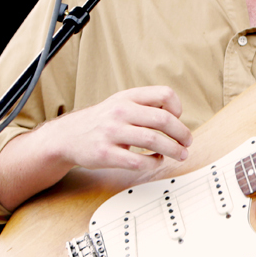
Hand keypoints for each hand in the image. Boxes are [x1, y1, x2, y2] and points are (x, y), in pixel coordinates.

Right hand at [45, 86, 192, 170]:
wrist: (68, 136)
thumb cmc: (102, 121)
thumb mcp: (121, 103)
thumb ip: (146, 105)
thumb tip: (177, 116)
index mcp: (127, 97)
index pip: (164, 94)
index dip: (178, 108)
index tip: (179, 119)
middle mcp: (120, 112)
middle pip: (163, 119)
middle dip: (181, 133)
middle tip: (187, 142)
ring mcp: (111, 133)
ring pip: (153, 140)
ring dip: (172, 150)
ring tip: (180, 154)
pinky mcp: (106, 154)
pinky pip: (138, 161)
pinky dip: (153, 163)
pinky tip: (156, 161)